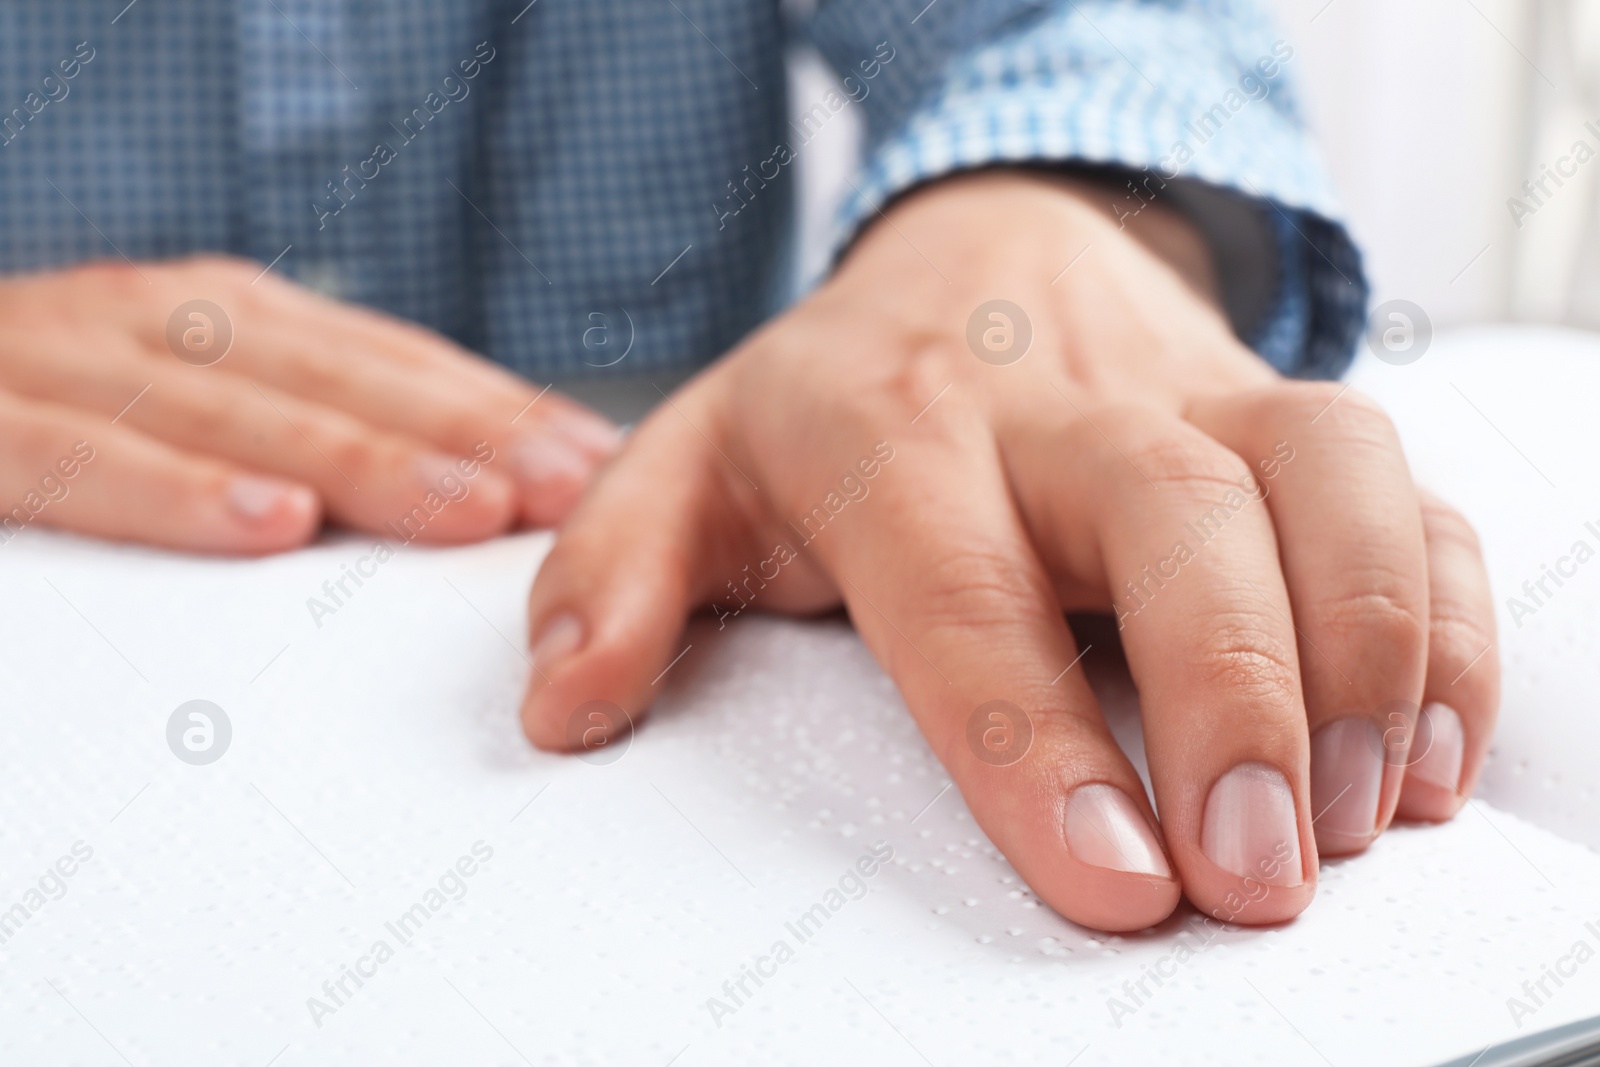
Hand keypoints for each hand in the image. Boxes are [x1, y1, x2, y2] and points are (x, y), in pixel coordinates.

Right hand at [0, 256, 618, 552]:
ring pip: (228, 402)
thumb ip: (296, 425)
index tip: (592, 460)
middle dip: (463, 427)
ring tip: (468, 507)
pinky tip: (267, 527)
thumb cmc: (46, 413)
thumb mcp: (182, 399)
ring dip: (359, 455)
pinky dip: (173, 488)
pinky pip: (72, 453)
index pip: (382, 358)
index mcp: (214, 319)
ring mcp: (55, 358)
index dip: (492, 403)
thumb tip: (464, 488)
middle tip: (572, 486)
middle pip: (332, 374)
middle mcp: (148, 320)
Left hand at [516, 172, 1497, 931]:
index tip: (1114, 876)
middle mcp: (1059, 404)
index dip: (1034, 732)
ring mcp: (1195, 397)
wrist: (984, 251)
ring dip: (1370, 646)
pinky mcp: (1287, 414)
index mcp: (891, 427)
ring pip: (1327, 471)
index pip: (961, 583)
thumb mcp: (693, 462)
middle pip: (1174, 512)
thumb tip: (564, 705)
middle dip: (1234, 697)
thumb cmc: (841, 391)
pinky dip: (1449, 615)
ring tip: (1363, 817)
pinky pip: (1411, 489)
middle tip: (1259, 877)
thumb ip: (614, 570)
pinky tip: (1430, 747)